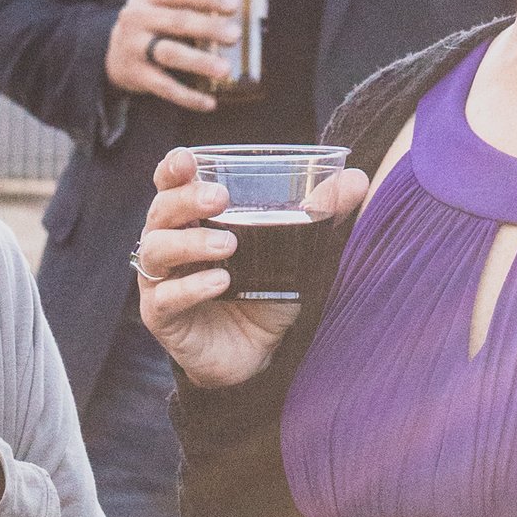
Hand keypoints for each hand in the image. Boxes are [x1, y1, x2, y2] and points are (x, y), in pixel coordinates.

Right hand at [105, 0, 239, 111]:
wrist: (113, 55)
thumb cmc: (152, 27)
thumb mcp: (161, 7)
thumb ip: (188, 6)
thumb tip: (236, 11)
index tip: (234, 3)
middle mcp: (136, 17)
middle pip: (178, 22)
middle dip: (208, 28)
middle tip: (235, 35)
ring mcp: (133, 47)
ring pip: (170, 53)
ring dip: (199, 62)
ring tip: (225, 69)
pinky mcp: (135, 75)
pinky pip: (165, 87)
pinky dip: (189, 96)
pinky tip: (209, 102)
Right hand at [133, 147, 369, 390]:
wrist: (255, 356)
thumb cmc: (263, 295)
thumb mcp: (295, 252)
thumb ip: (320, 214)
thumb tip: (358, 178)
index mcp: (192, 220)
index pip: (170, 184)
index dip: (174, 169)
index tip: (189, 159)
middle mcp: (169, 244)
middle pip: (161, 211)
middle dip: (186, 199)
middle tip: (221, 199)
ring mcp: (160, 282)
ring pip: (158, 250)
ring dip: (192, 243)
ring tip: (230, 246)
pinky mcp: (161, 317)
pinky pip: (167, 298)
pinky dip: (193, 287)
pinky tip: (221, 283)